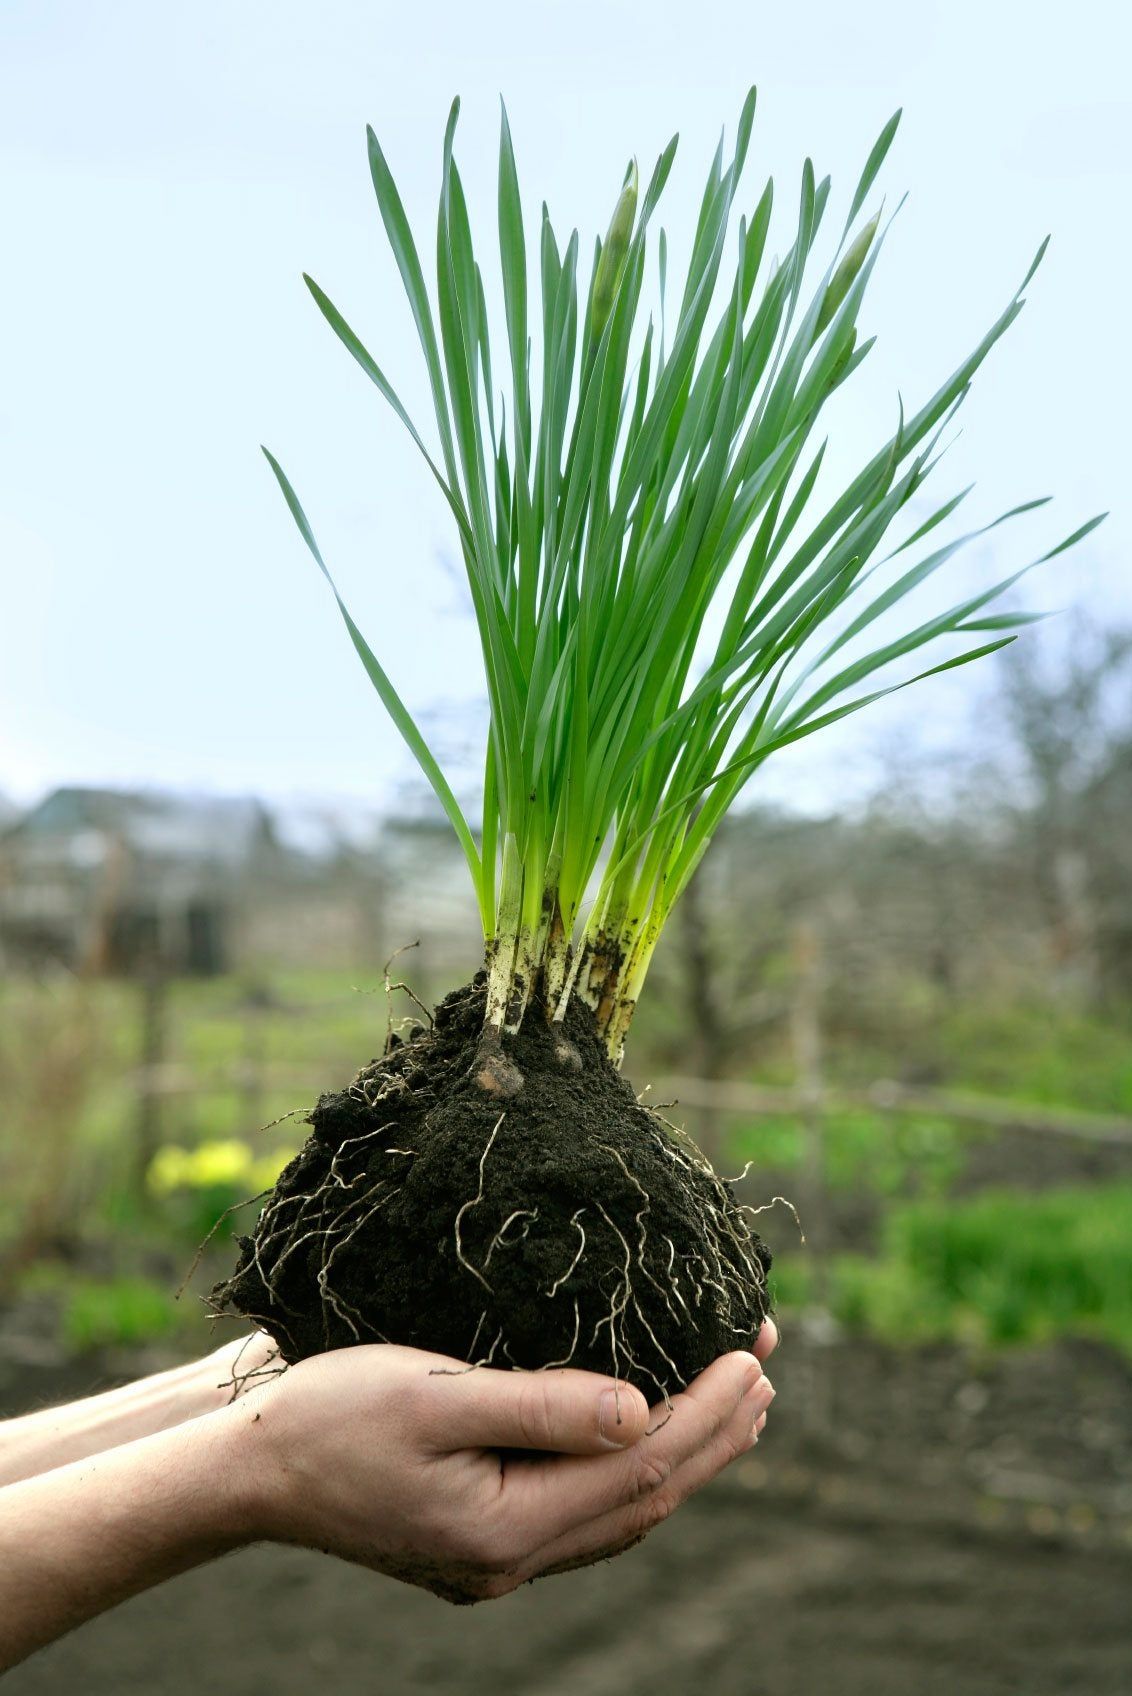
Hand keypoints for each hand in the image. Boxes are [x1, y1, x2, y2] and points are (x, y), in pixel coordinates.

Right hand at [225, 1321, 777, 1603]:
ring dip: (688, 1456)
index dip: (705, 1411)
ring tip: (739, 1404)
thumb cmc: (331, 1415)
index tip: (750, 1351)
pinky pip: (587, 1512)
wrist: (251, 1470)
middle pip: (644, 1498)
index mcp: (504, 1527)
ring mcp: (498, 1560)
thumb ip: (541, 1405)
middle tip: (764, 1365)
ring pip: (622, 1511)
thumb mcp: (432, 1394)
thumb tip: (645, 1409)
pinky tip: (653, 1440)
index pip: (639, 1468)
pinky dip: (636, 1472)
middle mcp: (511, 1561)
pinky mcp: (484, 1542)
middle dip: (715, 1432)